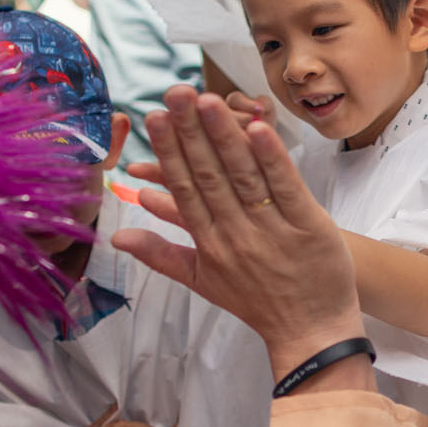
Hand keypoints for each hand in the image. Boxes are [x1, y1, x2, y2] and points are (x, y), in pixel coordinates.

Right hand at [112, 86, 366, 381]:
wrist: (311, 332)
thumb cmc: (257, 301)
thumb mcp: (203, 281)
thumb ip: (160, 255)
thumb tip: (116, 237)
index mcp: (209, 243)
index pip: (183, 190)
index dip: (168, 153)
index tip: (153, 119)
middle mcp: (235, 234)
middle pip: (208, 175)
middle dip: (190, 132)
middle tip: (175, 94)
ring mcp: (272, 229)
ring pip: (243, 176)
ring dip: (224, 136)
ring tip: (206, 100)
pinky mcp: (308, 225)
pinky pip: (286, 187)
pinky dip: (271, 158)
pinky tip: (258, 127)